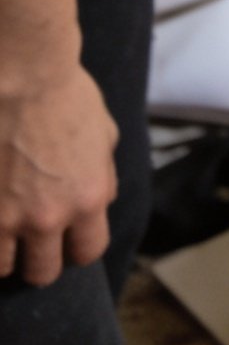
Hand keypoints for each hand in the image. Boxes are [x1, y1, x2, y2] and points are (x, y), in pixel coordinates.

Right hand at [0, 64, 117, 284]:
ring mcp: (7, 215)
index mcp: (87, 199)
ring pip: (3, 268)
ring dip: (4, 254)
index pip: (89, 252)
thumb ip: (103, 172)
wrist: (23, 72)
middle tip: (29, 240)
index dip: (77, 247)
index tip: (65, 239)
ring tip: (2, 232)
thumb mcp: (103, 131)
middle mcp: (48, 216)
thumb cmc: (65, 91)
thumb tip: (101, 197)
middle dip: (39, 260)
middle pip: (44, 272)